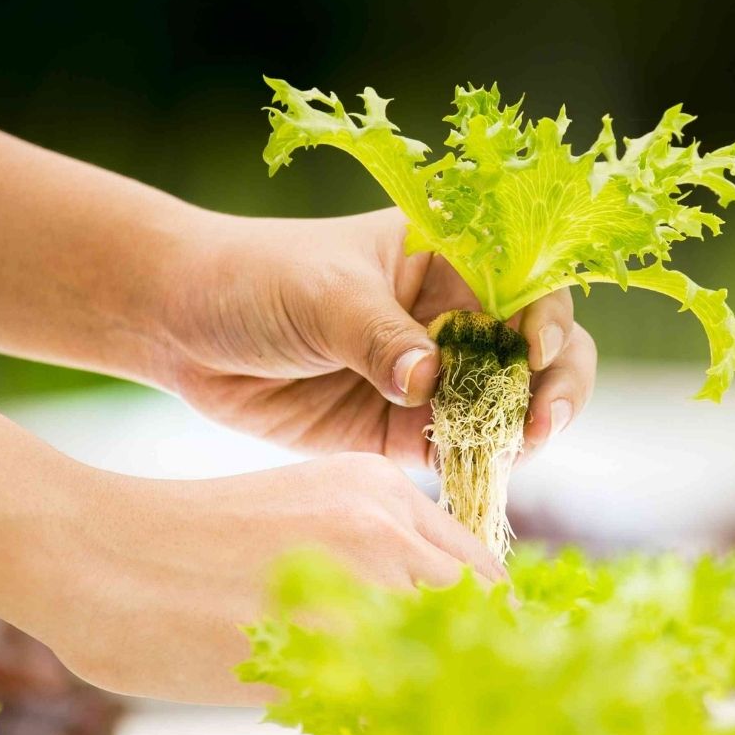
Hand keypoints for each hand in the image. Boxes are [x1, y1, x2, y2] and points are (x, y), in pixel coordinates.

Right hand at [29, 453, 504, 701]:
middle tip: (453, 717)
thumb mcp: (296, 519)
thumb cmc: (182, 548)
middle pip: (481, 614)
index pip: (479, 571)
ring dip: (440, 704)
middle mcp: (383, 524)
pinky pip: (394, 708)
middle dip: (475, 670)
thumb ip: (365, 557)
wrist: (95, 552)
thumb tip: (421, 629)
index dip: (483, 631)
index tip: (472, 673)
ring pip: (449, 660)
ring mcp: (357, 580)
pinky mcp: (321, 642)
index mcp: (379, 488)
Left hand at [142, 208, 596, 466]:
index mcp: (448, 256)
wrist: (181, 325)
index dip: (547, 320)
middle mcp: (452, 315)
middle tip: (541, 425)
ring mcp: (432, 375)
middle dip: (553, 387)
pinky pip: (457, 450)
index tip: (536, 355)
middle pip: (536, 351)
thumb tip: (430, 381)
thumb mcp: (322, 296)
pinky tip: (474, 477)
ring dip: (517, 433)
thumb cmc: (256, 279)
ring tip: (509, 455)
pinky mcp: (401, 428)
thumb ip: (378, 337)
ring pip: (505, 408)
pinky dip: (474, 466)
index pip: (526, 284)